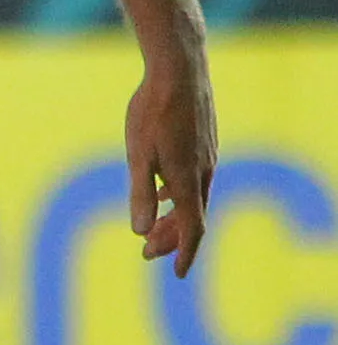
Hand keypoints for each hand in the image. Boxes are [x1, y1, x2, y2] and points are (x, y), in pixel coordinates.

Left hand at [130, 48, 215, 274]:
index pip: (193, 228)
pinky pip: (194, 180)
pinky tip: (162, 194)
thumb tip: (140, 231)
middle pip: (191, 217)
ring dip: (174, 218)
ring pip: (193, 198)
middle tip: (147, 255)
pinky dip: (177, 196)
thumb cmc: (152, 112)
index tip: (177, 274)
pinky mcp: (204, 144)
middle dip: (171, 239)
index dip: (185, 252)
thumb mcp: (137, 154)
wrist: (179, 71)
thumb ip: (139, 193)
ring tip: (152, 231)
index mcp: (187, 179)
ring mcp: (207, 157)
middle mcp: (203, 172)